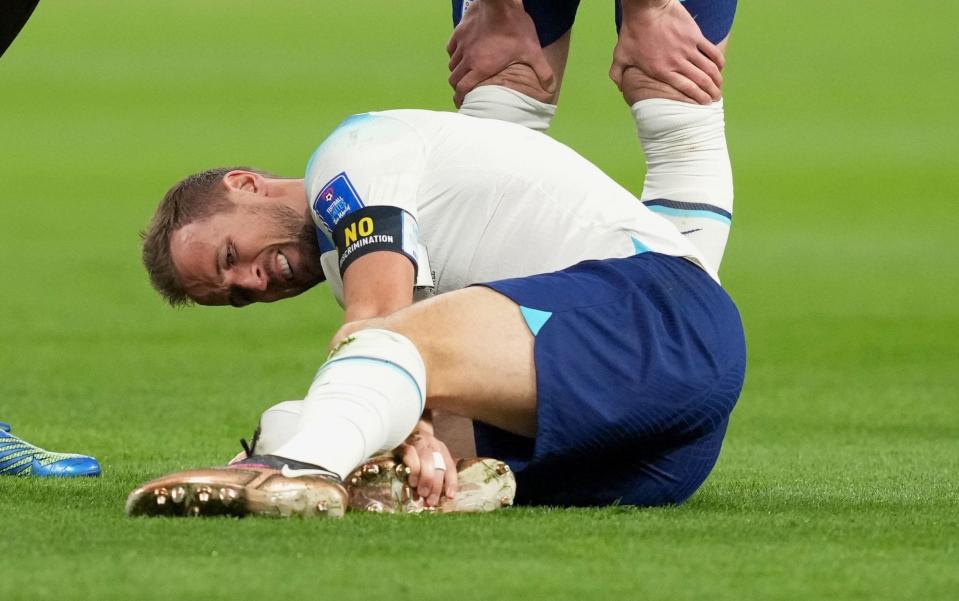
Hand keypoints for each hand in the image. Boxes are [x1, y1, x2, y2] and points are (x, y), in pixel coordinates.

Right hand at [395, 419, 456, 506]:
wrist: (400, 429)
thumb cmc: (414, 451)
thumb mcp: (428, 459)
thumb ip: (432, 476)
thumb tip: (430, 499)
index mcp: (441, 450)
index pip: (450, 466)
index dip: (451, 482)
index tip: (449, 496)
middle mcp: (432, 445)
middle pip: (440, 465)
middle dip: (436, 486)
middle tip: (431, 501)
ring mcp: (419, 443)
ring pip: (428, 460)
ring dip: (426, 480)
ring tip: (422, 494)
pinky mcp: (404, 444)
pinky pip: (412, 457)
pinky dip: (414, 471)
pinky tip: (413, 482)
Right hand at [447, 0, 554, 106]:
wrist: (501, 3)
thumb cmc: (515, 28)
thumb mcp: (532, 51)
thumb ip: (542, 71)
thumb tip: (551, 89)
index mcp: (481, 67)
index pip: (463, 89)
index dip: (461, 99)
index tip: (463, 103)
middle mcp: (467, 59)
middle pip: (454, 79)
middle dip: (458, 87)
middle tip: (465, 90)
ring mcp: (461, 45)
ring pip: (452, 64)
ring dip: (457, 71)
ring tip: (465, 73)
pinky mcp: (459, 32)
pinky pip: (451, 49)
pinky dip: (455, 55)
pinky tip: (463, 54)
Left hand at [610, 0, 724, 104]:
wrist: (646, 8)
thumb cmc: (633, 32)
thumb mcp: (620, 55)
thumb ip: (618, 74)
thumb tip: (620, 89)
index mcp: (661, 71)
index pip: (686, 89)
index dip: (698, 98)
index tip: (704, 104)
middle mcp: (677, 62)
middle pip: (701, 81)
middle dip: (711, 93)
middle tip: (715, 99)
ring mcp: (688, 48)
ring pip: (709, 68)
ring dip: (717, 79)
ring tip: (719, 86)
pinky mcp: (695, 35)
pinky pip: (711, 51)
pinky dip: (718, 60)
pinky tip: (720, 67)